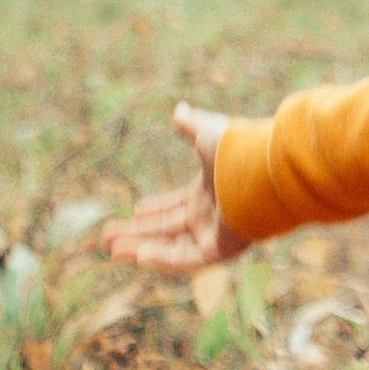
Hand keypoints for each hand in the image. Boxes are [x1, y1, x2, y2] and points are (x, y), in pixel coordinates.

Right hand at [104, 102, 245, 276]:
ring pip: (171, 248)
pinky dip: (162, 260)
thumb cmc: (236, 150)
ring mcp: (216, 234)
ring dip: (141, 249)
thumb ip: (191, 125)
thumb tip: (179, 108)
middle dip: (136, 234)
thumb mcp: (206, 132)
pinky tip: (138, 256)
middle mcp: (211, 216)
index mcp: (208, 192)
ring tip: (111, 250)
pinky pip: (187, 260)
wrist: (262, 169)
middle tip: (106, 238)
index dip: (153, 210)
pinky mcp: (222, 250)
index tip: (133, 211)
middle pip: (167, 230)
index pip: (175, 206)